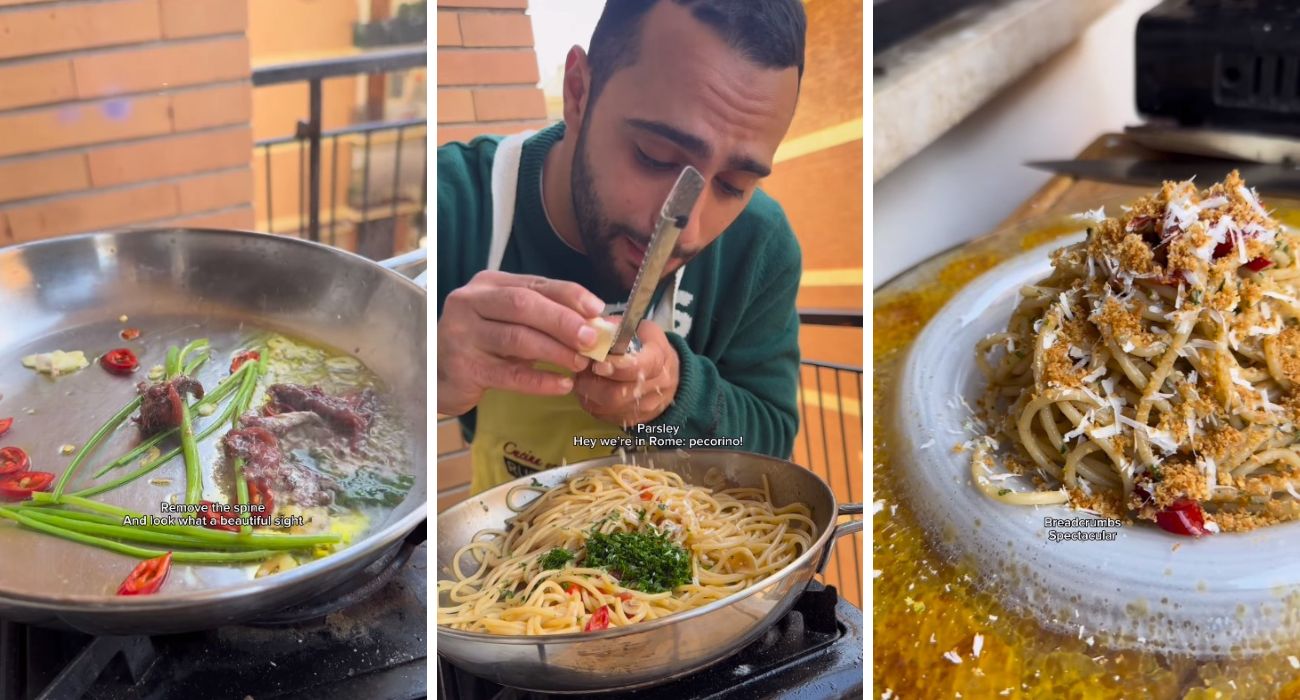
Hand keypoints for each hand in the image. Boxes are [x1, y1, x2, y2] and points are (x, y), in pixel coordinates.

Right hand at [437, 270, 604, 415]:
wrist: (437, 376)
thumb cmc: (483, 345)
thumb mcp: (511, 323)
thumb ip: (547, 317)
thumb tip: (599, 322)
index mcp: (487, 284)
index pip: (534, 284)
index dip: (570, 295)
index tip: (598, 309)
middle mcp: (470, 302)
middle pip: (523, 305)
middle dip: (563, 321)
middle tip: (593, 339)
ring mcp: (462, 334)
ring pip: (517, 338)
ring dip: (556, 351)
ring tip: (582, 363)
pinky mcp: (463, 367)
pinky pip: (508, 374)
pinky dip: (539, 380)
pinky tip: (562, 384)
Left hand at [574, 319, 678, 426]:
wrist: (669, 374)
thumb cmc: (649, 346)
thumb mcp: (640, 329)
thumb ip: (616, 328)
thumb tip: (590, 329)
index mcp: (659, 359)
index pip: (639, 368)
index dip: (615, 367)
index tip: (597, 362)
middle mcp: (656, 387)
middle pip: (619, 393)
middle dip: (594, 382)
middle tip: (582, 370)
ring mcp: (645, 408)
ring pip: (609, 407)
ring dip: (589, 393)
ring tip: (583, 378)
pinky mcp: (633, 420)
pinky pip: (605, 415)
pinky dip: (592, 403)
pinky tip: (590, 390)